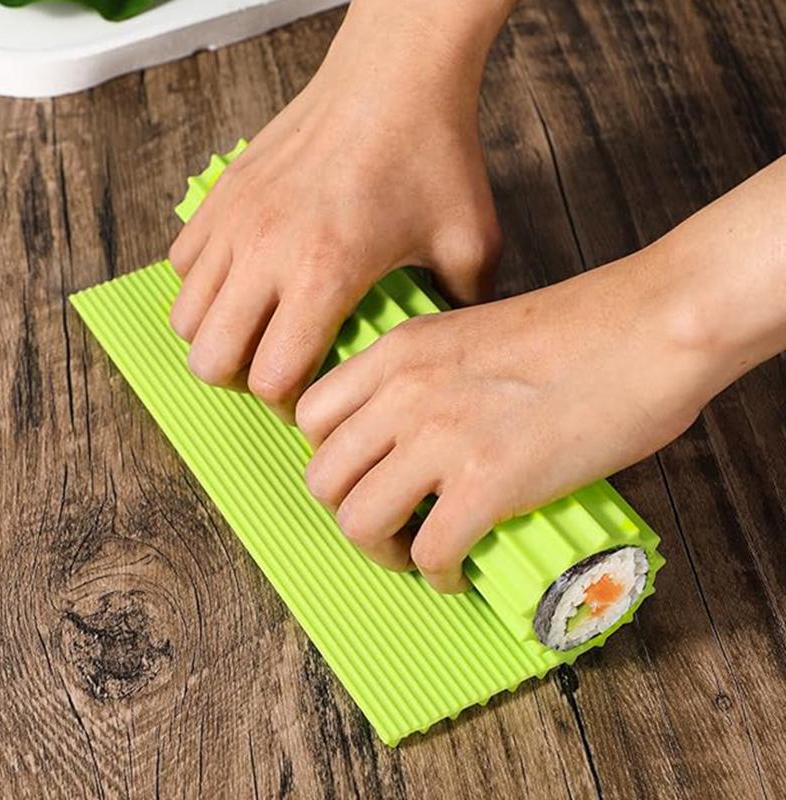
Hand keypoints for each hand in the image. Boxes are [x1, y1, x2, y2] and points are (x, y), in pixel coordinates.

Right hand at [167, 1, 507, 420]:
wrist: (395, 73)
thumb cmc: (432, 153)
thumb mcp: (472, 242)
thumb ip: (462, 309)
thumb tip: (454, 345)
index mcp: (324, 273)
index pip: (273, 378)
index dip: (290, 406)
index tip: (312, 398)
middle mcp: (265, 251)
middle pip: (209, 359)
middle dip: (242, 380)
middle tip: (277, 369)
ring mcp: (234, 220)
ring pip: (185, 317)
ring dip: (217, 337)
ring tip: (257, 331)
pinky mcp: (221, 195)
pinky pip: (180, 265)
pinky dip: (203, 289)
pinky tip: (245, 282)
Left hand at [295, 247, 722, 592]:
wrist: (650, 328)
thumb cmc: (581, 331)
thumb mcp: (474, 334)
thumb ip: (433, 378)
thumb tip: (418, 439)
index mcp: (399, 350)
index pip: (310, 418)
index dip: (331, 459)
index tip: (364, 478)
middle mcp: (404, 392)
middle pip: (323, 479)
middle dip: (349, 512)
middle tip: (391, 524)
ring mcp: (441, 438)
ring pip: (359, 523)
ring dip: (383, 551)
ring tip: (419, 553)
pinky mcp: (488, 483)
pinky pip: (429, 553)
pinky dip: (439, 574)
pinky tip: (461, 568)